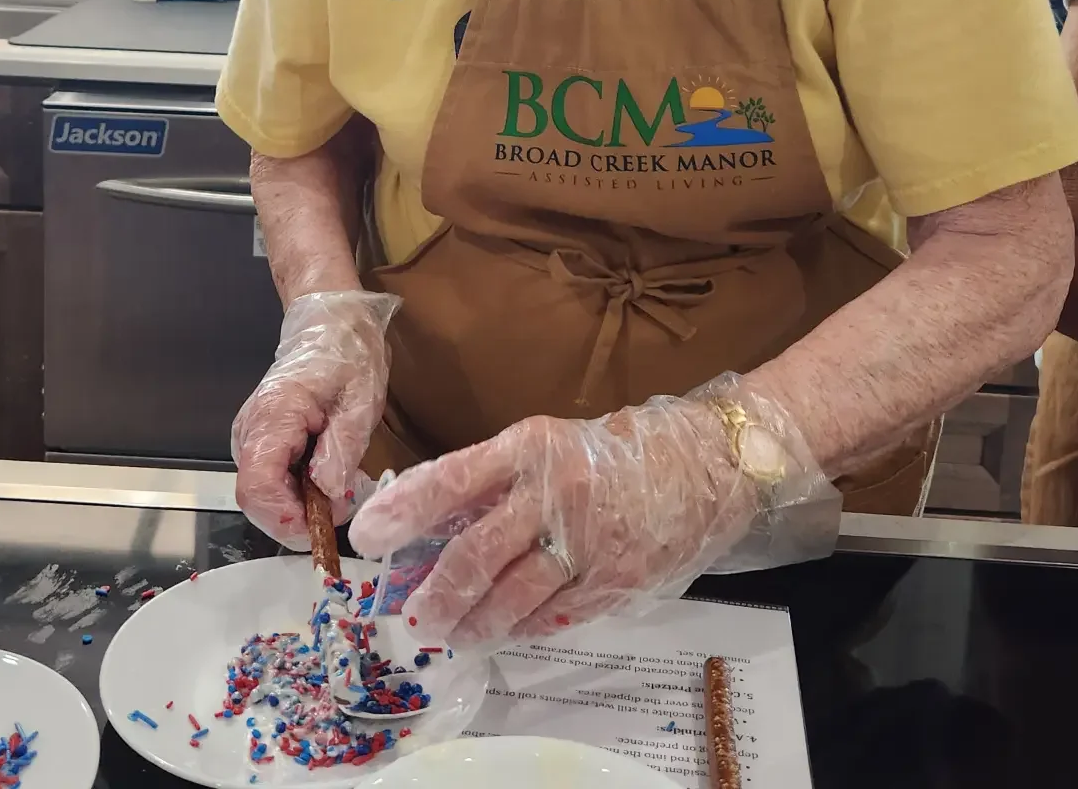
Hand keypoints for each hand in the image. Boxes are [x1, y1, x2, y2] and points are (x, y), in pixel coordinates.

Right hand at [232, 289, 399, 544]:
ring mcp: (251, 436)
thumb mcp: (360, 398)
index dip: (286, 517)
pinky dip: (297, 492)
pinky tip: (326, 478)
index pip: (257, 486)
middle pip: (256, 499)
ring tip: (339, 490)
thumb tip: (328, 495)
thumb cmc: (348, 353)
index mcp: (274, 415)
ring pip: (263, 495)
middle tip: (342, 508)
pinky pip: (271, 481)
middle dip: (298, 518)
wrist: (329, 321)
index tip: (324, 523)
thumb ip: (342, 448)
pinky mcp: (260, 441)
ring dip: (300, 507)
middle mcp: (251, 429)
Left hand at [349, 378, 830, 645]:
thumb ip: (498, 480)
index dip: (404, 512)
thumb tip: (433, 522)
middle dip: (434, 592)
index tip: (368, 537)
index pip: (451, 480)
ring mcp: (588, 539)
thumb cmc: (621, 449)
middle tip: (411, 614)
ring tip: (449, 633)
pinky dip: (522, 629)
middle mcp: (555, 490)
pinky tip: (503, 633)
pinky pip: (554, 615)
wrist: (710, 462)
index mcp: (530, 446)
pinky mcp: (616, 579)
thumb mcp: (551, 443)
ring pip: (511, 595)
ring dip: (472, 622)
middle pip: (474, 553)